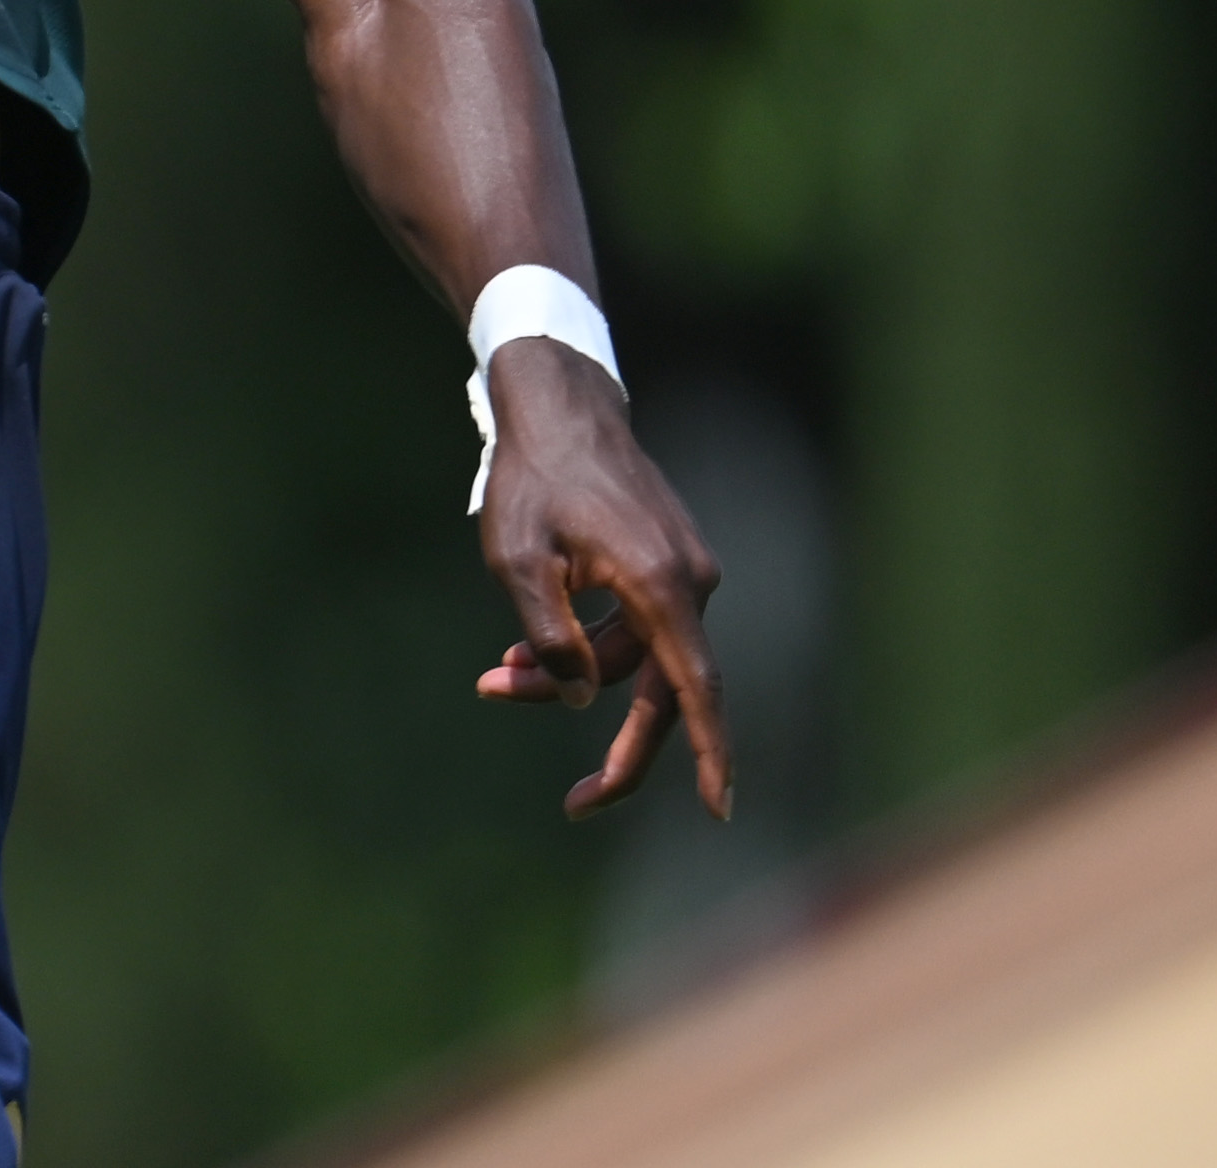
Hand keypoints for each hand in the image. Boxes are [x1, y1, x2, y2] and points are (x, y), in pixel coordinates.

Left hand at [470, 338, 733, 818]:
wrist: (559, 406)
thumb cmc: (533, 478)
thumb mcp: (519, 560)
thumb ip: (551, 636)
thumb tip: (583, 697)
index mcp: (662, 585)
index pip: (695, 689)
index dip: (711, 754)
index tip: (720, 810)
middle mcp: (690, 583)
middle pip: (664, 691)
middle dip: (618, 747)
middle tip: (575, 803)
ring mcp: (684, 572)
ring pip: (639, 659)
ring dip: (575, 680)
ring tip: (496, 679)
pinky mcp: (667, 564)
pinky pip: (637, 629)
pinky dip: (588, 649)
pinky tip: (522, 656)